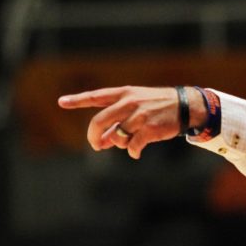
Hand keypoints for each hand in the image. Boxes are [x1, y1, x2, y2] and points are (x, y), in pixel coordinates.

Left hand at [58, 86, 182, 159]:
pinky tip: (136, 151)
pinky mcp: (149, 129)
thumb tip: (103, 141)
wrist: (184, 106)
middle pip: (100, 121)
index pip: (96, 96)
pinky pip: (132, 146)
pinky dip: (132, 151)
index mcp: (123, 94)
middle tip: (96, 146)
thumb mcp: (136, 106)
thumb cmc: (157, 107)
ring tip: (127, 144)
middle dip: (94, 136)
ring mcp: (139, 115)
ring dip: (118, 144)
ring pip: (116, 136)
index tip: (61, 102)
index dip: (77, 100)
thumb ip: (118, 121)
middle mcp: (129, 102)